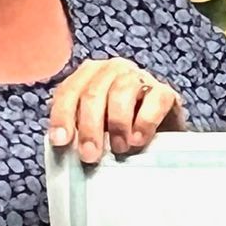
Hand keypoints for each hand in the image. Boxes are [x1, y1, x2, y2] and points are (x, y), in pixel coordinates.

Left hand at [49, 57, 185, 164]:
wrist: (162, 136)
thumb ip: (79, 130)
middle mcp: (113, 70)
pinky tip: (138, 140)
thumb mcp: (95, 128)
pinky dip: (144, 122)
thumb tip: (65, 145)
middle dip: (89, 127)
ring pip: (121, 93)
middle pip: (93, 93)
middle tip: (90, 155)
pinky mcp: (165, 92)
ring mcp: (140, 77)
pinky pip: (154, 100)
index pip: (68, 91)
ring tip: (118, 148)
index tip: (61, 142)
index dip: (62, 116)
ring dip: (117, 124)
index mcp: (88, 76)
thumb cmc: (120, 132)